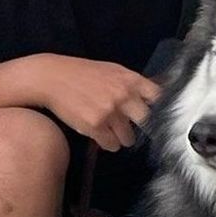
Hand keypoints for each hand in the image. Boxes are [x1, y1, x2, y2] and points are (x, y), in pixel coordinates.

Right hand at [29, 56, 159, 151]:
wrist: (53, 78)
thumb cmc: (84, 74)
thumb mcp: (114, 71)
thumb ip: (135, 83)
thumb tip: (161, 91)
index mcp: (131, 80)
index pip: (160, 99)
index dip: (162, 111)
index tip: (160, 118)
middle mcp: (123, 96)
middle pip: (148, 123)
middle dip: (141, 128)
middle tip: (132, 127)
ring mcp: (110, 112)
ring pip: (129, 138)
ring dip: (122, 137)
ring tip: (110, 129)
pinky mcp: (95, 126)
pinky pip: (112, 145)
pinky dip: (107, 143)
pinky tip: (99, 134)